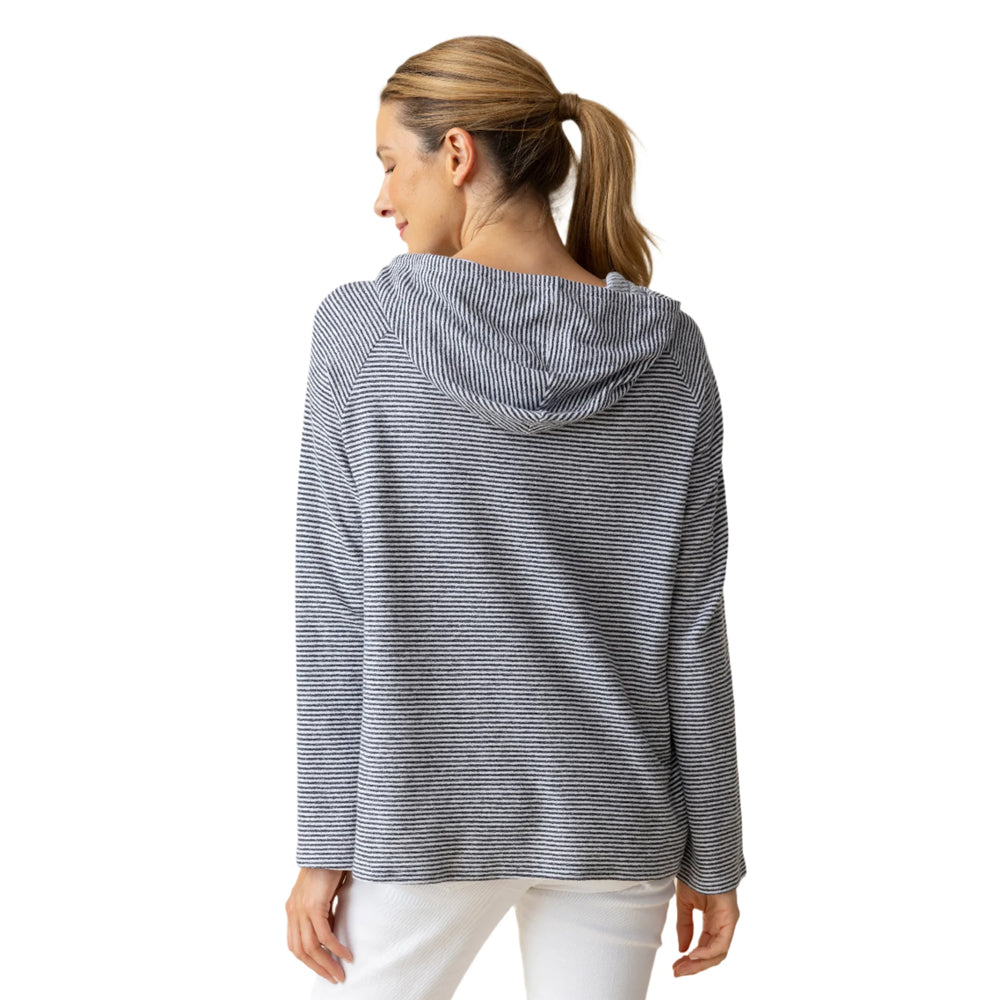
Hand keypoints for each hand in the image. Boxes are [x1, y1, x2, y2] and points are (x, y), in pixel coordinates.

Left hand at [286, 867, 354, 984]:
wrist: (329, 846)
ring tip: (341, 972)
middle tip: (334, 978)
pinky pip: (324, 934)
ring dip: (327, 963)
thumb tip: (331, 932)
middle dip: (318, 968)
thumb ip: (323, 913)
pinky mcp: (313, 905)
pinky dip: (335, 948)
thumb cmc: (329, 867)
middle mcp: (293, 911)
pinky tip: (346, 954)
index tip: (325, 969)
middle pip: (301, 951)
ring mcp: (301, 909)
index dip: (309, 961)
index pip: (295, 945)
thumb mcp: (323, 895)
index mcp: (292, 910)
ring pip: (311, 947)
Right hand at [671, 878, 739, 976]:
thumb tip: (682, 949)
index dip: (690, 960)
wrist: (702, 857)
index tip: (675, 966)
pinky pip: (721, 943)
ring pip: (717, 953)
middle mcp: (722, 925)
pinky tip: (693, 954)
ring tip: (683, 966)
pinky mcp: (731, 918)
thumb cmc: (696, 875)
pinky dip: (707, 952)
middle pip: (711, 955)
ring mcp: (728, 922)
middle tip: (677, 971)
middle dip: (694, 966)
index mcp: (713, 922)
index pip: (703, 948)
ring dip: (699, 963)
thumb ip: (685, 926)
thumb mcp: (685, 904)